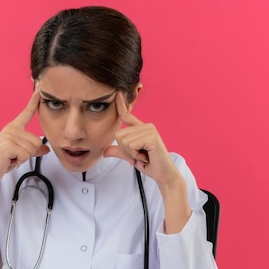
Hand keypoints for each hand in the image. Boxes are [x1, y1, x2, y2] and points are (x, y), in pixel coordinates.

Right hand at [0, 89, 49, 188]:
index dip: (34, 102)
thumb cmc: (1, 163)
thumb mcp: (20, 154)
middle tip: (14, 156)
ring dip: (23, 158)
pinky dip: (19, 161)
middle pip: (37, 141)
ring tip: (10, 158)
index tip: (38, 89)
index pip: (26, 113)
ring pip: (33, 148)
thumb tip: (46, 149)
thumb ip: (33, 149)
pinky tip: (9, 161)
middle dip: (29, 153)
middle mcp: (10, 129)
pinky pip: (26, 154)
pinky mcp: (8, 145)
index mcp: (13, 128)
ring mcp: (8, 136)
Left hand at [103, 92, 190, 232]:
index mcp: (141, 128)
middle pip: (119, 134)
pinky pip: (131, 145)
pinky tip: (145, 157)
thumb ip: (119, 152)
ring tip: (143, 156)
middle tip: (139, 156)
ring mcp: (150, 130)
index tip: (117, 92)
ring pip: (124, 141)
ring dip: (131, 154)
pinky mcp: (152, 137)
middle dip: (125, 150)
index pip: (127, 115)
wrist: (164, 175)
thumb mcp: (131, 157)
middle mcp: (146, 126)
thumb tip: (104, 151)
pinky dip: (135, 155)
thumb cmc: (150, 165)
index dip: (121, 104)